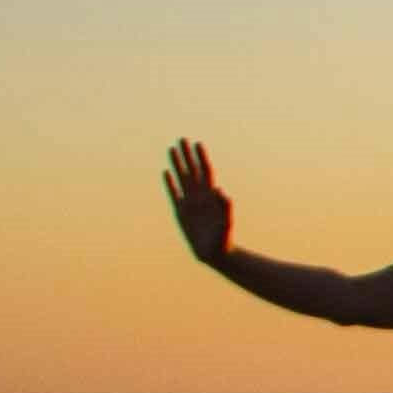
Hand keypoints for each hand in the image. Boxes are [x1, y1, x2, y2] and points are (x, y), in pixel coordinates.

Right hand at [162, 139, 231, 263]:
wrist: (215, 253)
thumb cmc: (223, 238)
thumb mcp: (226, 222)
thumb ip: (225, 207)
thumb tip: (220, 190)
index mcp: (211, 196)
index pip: (205, 171)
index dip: (201, 158)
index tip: (198, 143)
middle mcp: (200, 196)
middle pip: (192, 170)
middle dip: (187, 155)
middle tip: (181, 139)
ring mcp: (190, 202)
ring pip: (181, 178)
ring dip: (177, 164)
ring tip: (171, 149)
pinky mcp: (181, 212)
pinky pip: (174, 194)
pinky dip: (170, 183)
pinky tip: (166, 172)